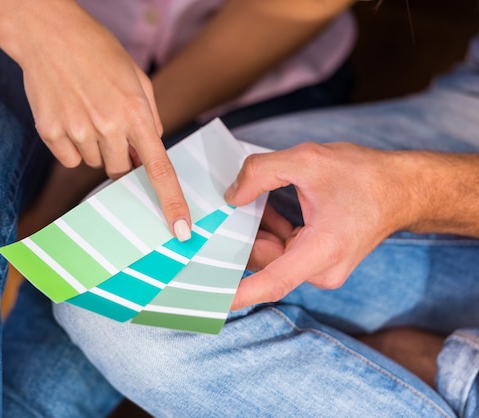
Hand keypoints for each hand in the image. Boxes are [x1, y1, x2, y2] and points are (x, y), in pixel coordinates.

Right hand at [6, 0, 189, 237]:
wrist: (47, 33)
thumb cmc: (97, 51)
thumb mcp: (136, 77)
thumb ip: (150, 116)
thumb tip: (150, 152)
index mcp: (135, 112)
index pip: (159, 168)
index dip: (171, 202)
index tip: (181, 229)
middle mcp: (107, 125)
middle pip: (120, 171)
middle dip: (121, 157)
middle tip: (111, 126)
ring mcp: (76, 130)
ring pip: (93, 164)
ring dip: (95, 148)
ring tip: (87, 111)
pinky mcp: (50, 131)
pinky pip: (69, 159)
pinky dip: (72, 146)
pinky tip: (69, 116)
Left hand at [225, 142, 413, 308]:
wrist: (401, 188)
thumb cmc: (363, 176)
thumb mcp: (307, 160)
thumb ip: (261, 173)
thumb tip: (231, 196)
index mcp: (322, 250)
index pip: (273, 282)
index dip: (240, 294)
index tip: (211, 302)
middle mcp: (322, 269)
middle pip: (265, 262)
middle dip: (240, 239)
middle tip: (219, 214)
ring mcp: (322, 269)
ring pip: (272, 256)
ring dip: (256, 231)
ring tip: (246, 201)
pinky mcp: (320, 262)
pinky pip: (283, 251)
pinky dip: (270, 232)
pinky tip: (264, 208)